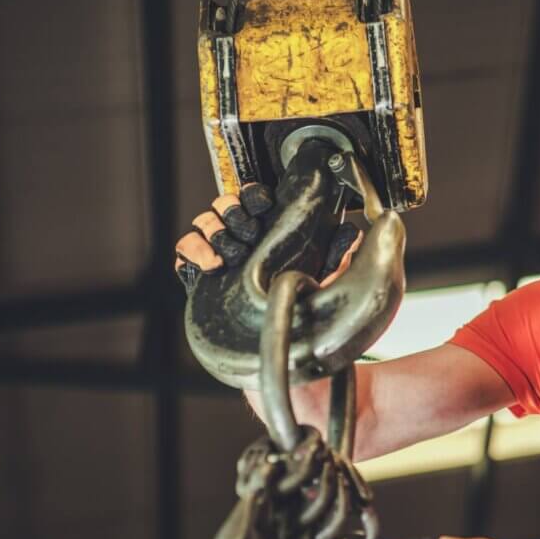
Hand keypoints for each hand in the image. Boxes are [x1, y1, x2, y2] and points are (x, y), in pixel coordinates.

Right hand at [174, 183, 361, 292]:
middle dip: (233, 212)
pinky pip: (185, 251)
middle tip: (248, 232)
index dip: (255, 195)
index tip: (264, 203)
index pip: (254, 197)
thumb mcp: (321, 277)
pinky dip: (195, 252)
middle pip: (226, 205)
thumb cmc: (297, 303)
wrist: (272, 343)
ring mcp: (219, 254)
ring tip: (229, 254)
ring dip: (215, 231)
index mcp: (269, 231)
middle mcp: (242, 238)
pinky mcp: (199, 274)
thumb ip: (335, 254)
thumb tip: (353, 233)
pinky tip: (211, 265)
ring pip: (204, 223)